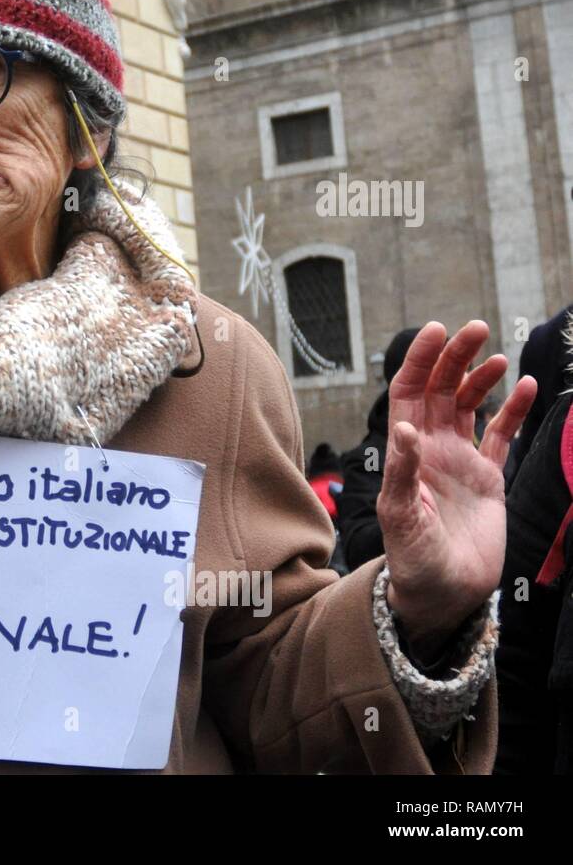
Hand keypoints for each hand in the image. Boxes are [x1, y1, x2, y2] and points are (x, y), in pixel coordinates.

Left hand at [376, 321, 536, 659]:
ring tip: (496, 356)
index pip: (408, 392)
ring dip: (480, 377)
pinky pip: (501, 435)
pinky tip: (524, 386)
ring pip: (469, 405)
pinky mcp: (487, 478)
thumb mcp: (400, 515)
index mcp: (405, 451)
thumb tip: (404, 427)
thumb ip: (401, 471)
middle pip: (441, 389)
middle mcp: (430, 449)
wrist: (443, 595)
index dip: (420, 360)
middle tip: (474, 329)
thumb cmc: (412, 559)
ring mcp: (459, 460)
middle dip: (454, 357)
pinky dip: (513, 410)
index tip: (436, 331)